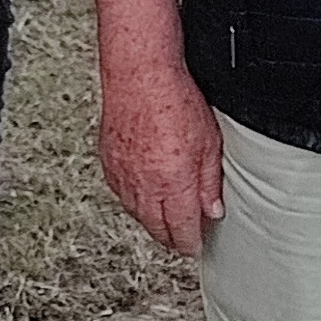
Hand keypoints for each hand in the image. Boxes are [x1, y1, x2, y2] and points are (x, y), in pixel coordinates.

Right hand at [98, 52, 226, 256]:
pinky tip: (142, 197)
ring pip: (136, 214)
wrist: (140, 75)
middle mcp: (144, 184)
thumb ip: (210, 182)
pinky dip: (133, 202)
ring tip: (164, 222)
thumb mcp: (209, 144)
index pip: (182, 230)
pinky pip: (120, 194)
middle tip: (182, 240)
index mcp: (173, 183)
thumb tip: (212, 208)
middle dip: (171, 238)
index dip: (191, 243)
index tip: (196, 246)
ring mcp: (123, 175)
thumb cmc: (173, 99)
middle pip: (156, 228)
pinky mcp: (109, 162)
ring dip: (152, 222)